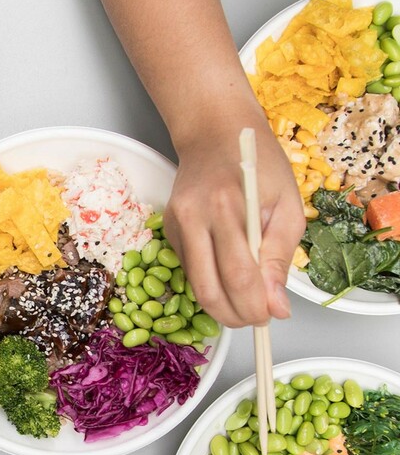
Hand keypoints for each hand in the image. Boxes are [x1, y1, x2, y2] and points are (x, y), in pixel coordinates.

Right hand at [163, 119, 304, 327]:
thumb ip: (280, 258)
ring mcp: (176, 225)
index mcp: (228, 207)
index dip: (254, 306)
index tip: (270, 317)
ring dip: (221, 306)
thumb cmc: (258, 165)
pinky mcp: (168, 230)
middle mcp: (194, 218)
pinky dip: (210, 282)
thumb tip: (276, 306)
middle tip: (256, 320)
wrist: (215, 134)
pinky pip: (189, 270)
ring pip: (195, 285)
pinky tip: (227, 276)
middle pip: (209, 288)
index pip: (239, 275)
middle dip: (234, 316)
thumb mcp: (287, 206)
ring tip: (245, 305)